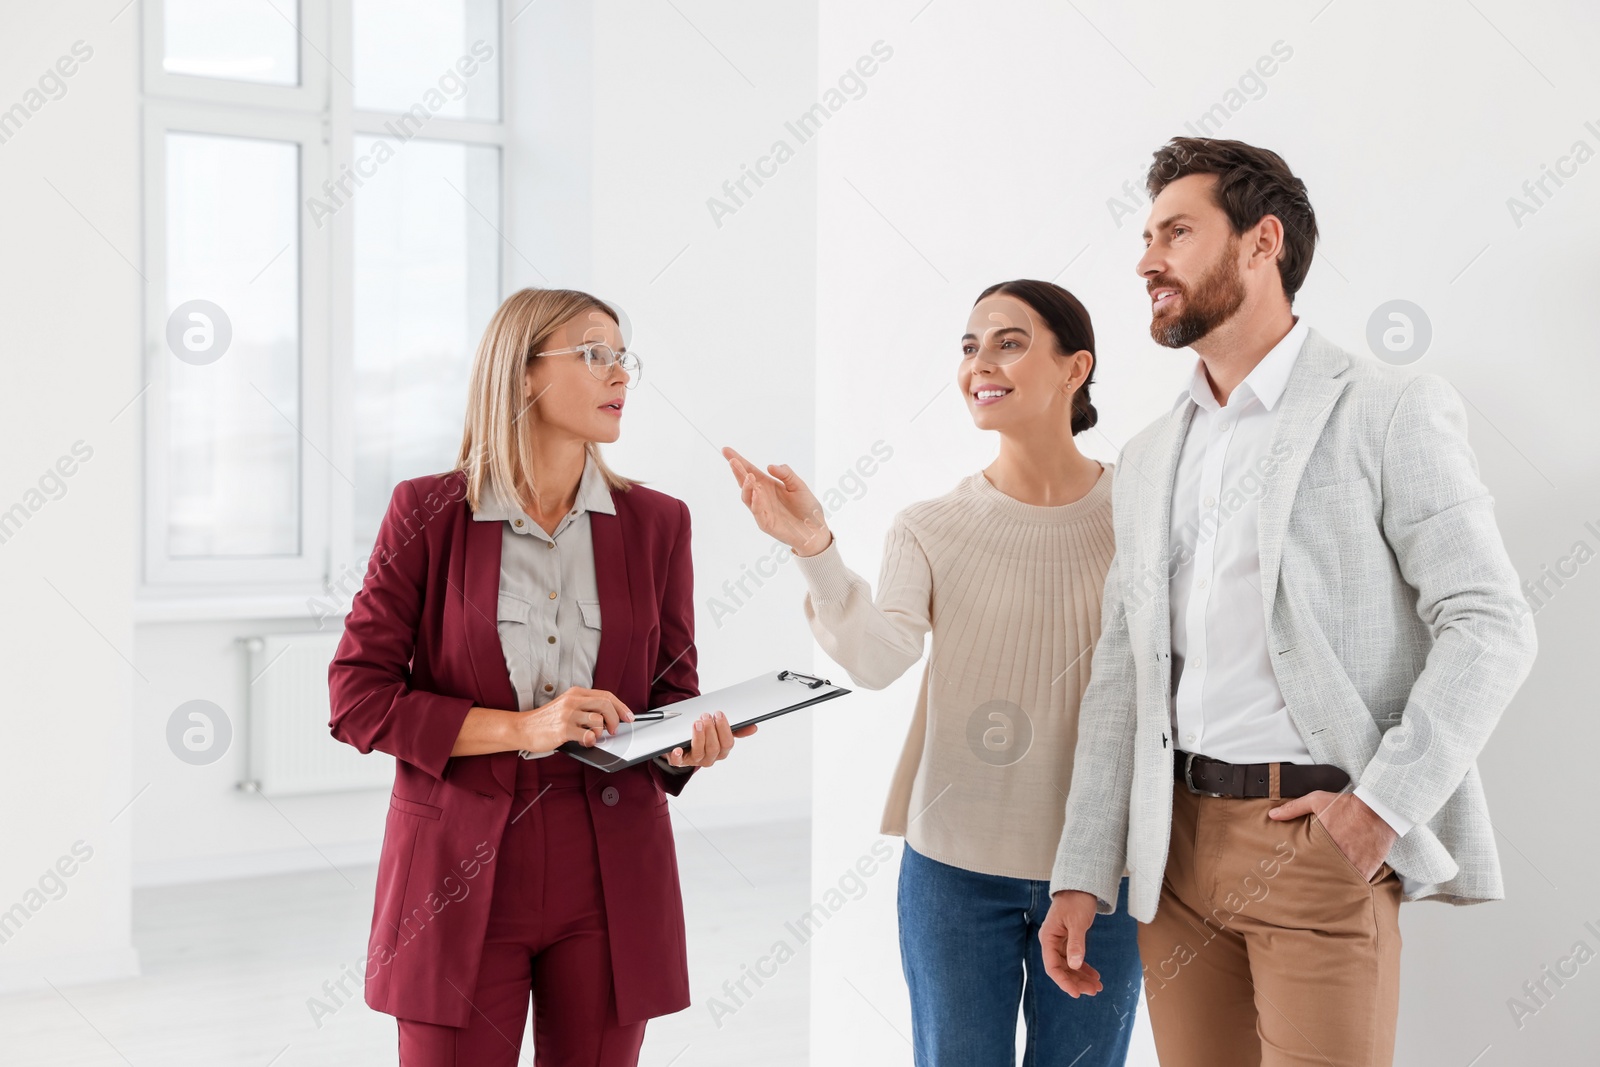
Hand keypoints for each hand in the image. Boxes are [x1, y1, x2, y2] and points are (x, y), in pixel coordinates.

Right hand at [517, 687, 630, 751]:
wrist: (523, 728)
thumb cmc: (546, 720)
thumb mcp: (566, 706)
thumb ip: (585, 708)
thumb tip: (609, 717)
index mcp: (575, 693)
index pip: (606, 696)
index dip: (621, 707)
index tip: (628, 717)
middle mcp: (572, 701)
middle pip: (605, 705)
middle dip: (615, 719)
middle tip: (614, 730)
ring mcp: (567, 714)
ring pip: (598, 720)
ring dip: (600, 733)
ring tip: (592, 737)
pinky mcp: (563, 729)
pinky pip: (587, 735)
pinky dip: (591, 740)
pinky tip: (585, 741)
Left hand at [663, 710, 758, 768]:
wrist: (684, 745)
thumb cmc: (706, 737)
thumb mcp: (721, 732)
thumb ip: (736, 730)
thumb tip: (754, 727)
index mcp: (722, 751)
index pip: (727, 743)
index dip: (724, 729)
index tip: (719, 714)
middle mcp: (710, 758)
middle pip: (714, 748)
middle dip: (711, 730)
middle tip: (706, 716)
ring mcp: (695, 760)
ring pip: (699, 752)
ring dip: (698, 737)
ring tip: (696, 723)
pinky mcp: (680, 761)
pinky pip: (679, 762)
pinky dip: (677, 756)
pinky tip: (677, 749)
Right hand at [722, 446, 832, 557]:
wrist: (816, 530)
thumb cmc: (806, 508)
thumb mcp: (798, 485)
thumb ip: (786, 474)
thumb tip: (769, 466)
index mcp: (768, 485)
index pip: (750, 470)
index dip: (739, 461)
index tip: (726, 450)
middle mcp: (762, 497)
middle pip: (745, 482)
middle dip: (737, 471)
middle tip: (732, 461)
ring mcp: (762, 510)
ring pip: (747, 497)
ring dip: (746, 486)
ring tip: (748, 476)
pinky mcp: (766, 523)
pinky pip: (757, 512)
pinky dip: (756, 502)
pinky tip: (757, 493)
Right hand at [1039, 890, 1104, 997]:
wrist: (1081, 886)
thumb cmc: (1076, 901)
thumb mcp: (1077, 922)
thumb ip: (1076, 944)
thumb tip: (1075, 965)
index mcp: (1048, 938)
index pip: (1052, 967)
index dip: (1063, 982)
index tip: (1076, 993)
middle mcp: (1051, 942)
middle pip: (1061, 969)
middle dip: (1076, 982)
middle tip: (1094, 991)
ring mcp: (1059, 942)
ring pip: (1069, 966)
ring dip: (1082, 977)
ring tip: (1097, 986)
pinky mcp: (1068, 940)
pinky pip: (1074, 959)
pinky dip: (1084, 968)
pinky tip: (1094, 975)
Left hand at [1268, 790, 1396, 879]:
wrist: (1379, 808)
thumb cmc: (1348, 805)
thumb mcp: (1317, 801)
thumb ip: (1294, 808)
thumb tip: (1272, 815)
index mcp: (1322, 844)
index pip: (1307, 864)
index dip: (1301, 871)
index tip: (1295, 875)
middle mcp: (1337, 858)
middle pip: (1322, 876)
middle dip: (1315, 880)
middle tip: (1308, 887)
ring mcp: (1353, 866)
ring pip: (1339, 882)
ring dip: (1333, 884)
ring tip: (1325, 891)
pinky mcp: (1368, 869)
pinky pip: (1358, 883)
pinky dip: (1352, 884)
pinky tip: (1345, 888)